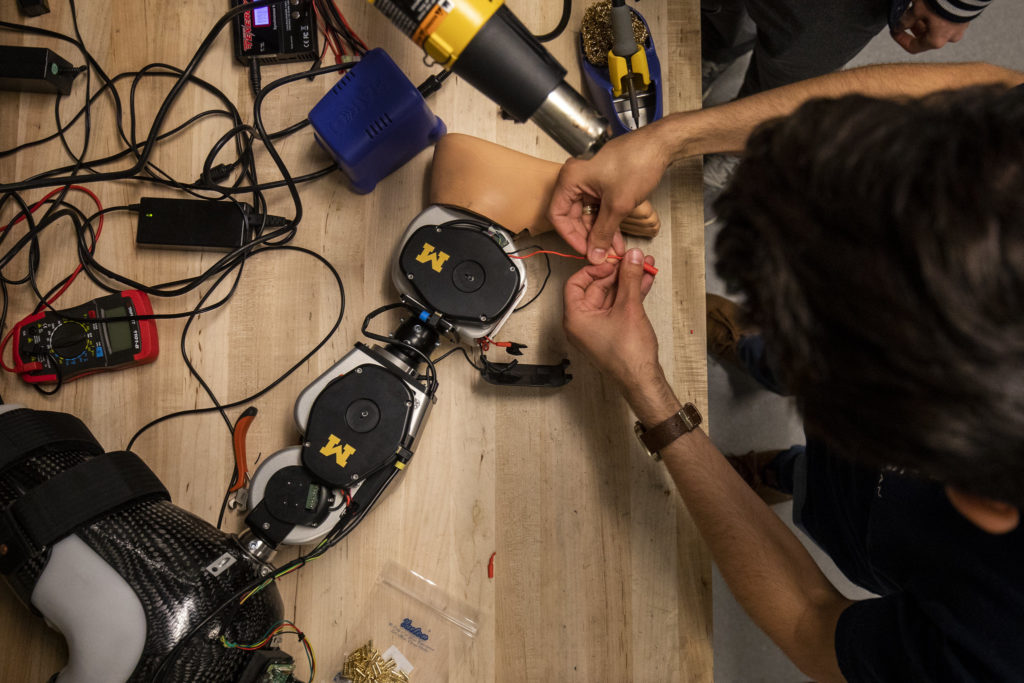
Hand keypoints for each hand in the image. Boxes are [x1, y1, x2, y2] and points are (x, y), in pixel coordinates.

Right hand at [549, 126, 671, 264]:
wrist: (661, 145)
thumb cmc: (638, 162)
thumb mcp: (617, 205)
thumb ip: (603, 233)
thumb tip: (594, 253)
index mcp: (571, 178)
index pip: (558, 215)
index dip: (570, 236)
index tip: (584, 250)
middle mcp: (577, 179)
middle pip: (573, 217)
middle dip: (589, 238)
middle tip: (600, 254)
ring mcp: (591, 181)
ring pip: (589, 215)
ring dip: (600, 233)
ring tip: (613, 251)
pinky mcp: (604, 184)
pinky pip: (600, 208)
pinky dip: (607, 223)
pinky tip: (616, 239)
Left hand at [562, 248, 660, 390]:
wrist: (642, 380)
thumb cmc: (628, 354)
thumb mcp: (629, 308)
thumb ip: (630, 278)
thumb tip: (633, 257)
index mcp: (575, 318)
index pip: (575, 283)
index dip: (594, 269)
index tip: (612, 262)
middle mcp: (582, 323)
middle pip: (595, 288)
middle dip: (617, 273)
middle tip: (634, 260)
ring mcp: (597, 328)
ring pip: (611, 297)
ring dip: (628, 282)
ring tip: (645, 266)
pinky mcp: (611, 332)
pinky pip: (617, 307)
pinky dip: (630, 295)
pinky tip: (645, 282)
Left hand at [891, 1, 969, 53]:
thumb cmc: (942, 1)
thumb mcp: (918, 9)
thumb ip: (906, 20)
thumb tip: (898, 26)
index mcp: (936, 41)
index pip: (913, 47)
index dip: (900, 39)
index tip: (894, 30)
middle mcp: (949, 38)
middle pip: (925, 38)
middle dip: (913, 28)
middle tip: (905, 18)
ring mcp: (959, 28)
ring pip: (937, 28)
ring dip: (925, 21)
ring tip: (918, 9)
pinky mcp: (965, 17)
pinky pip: (947, 20)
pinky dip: (937, 16)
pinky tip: (931, 6)